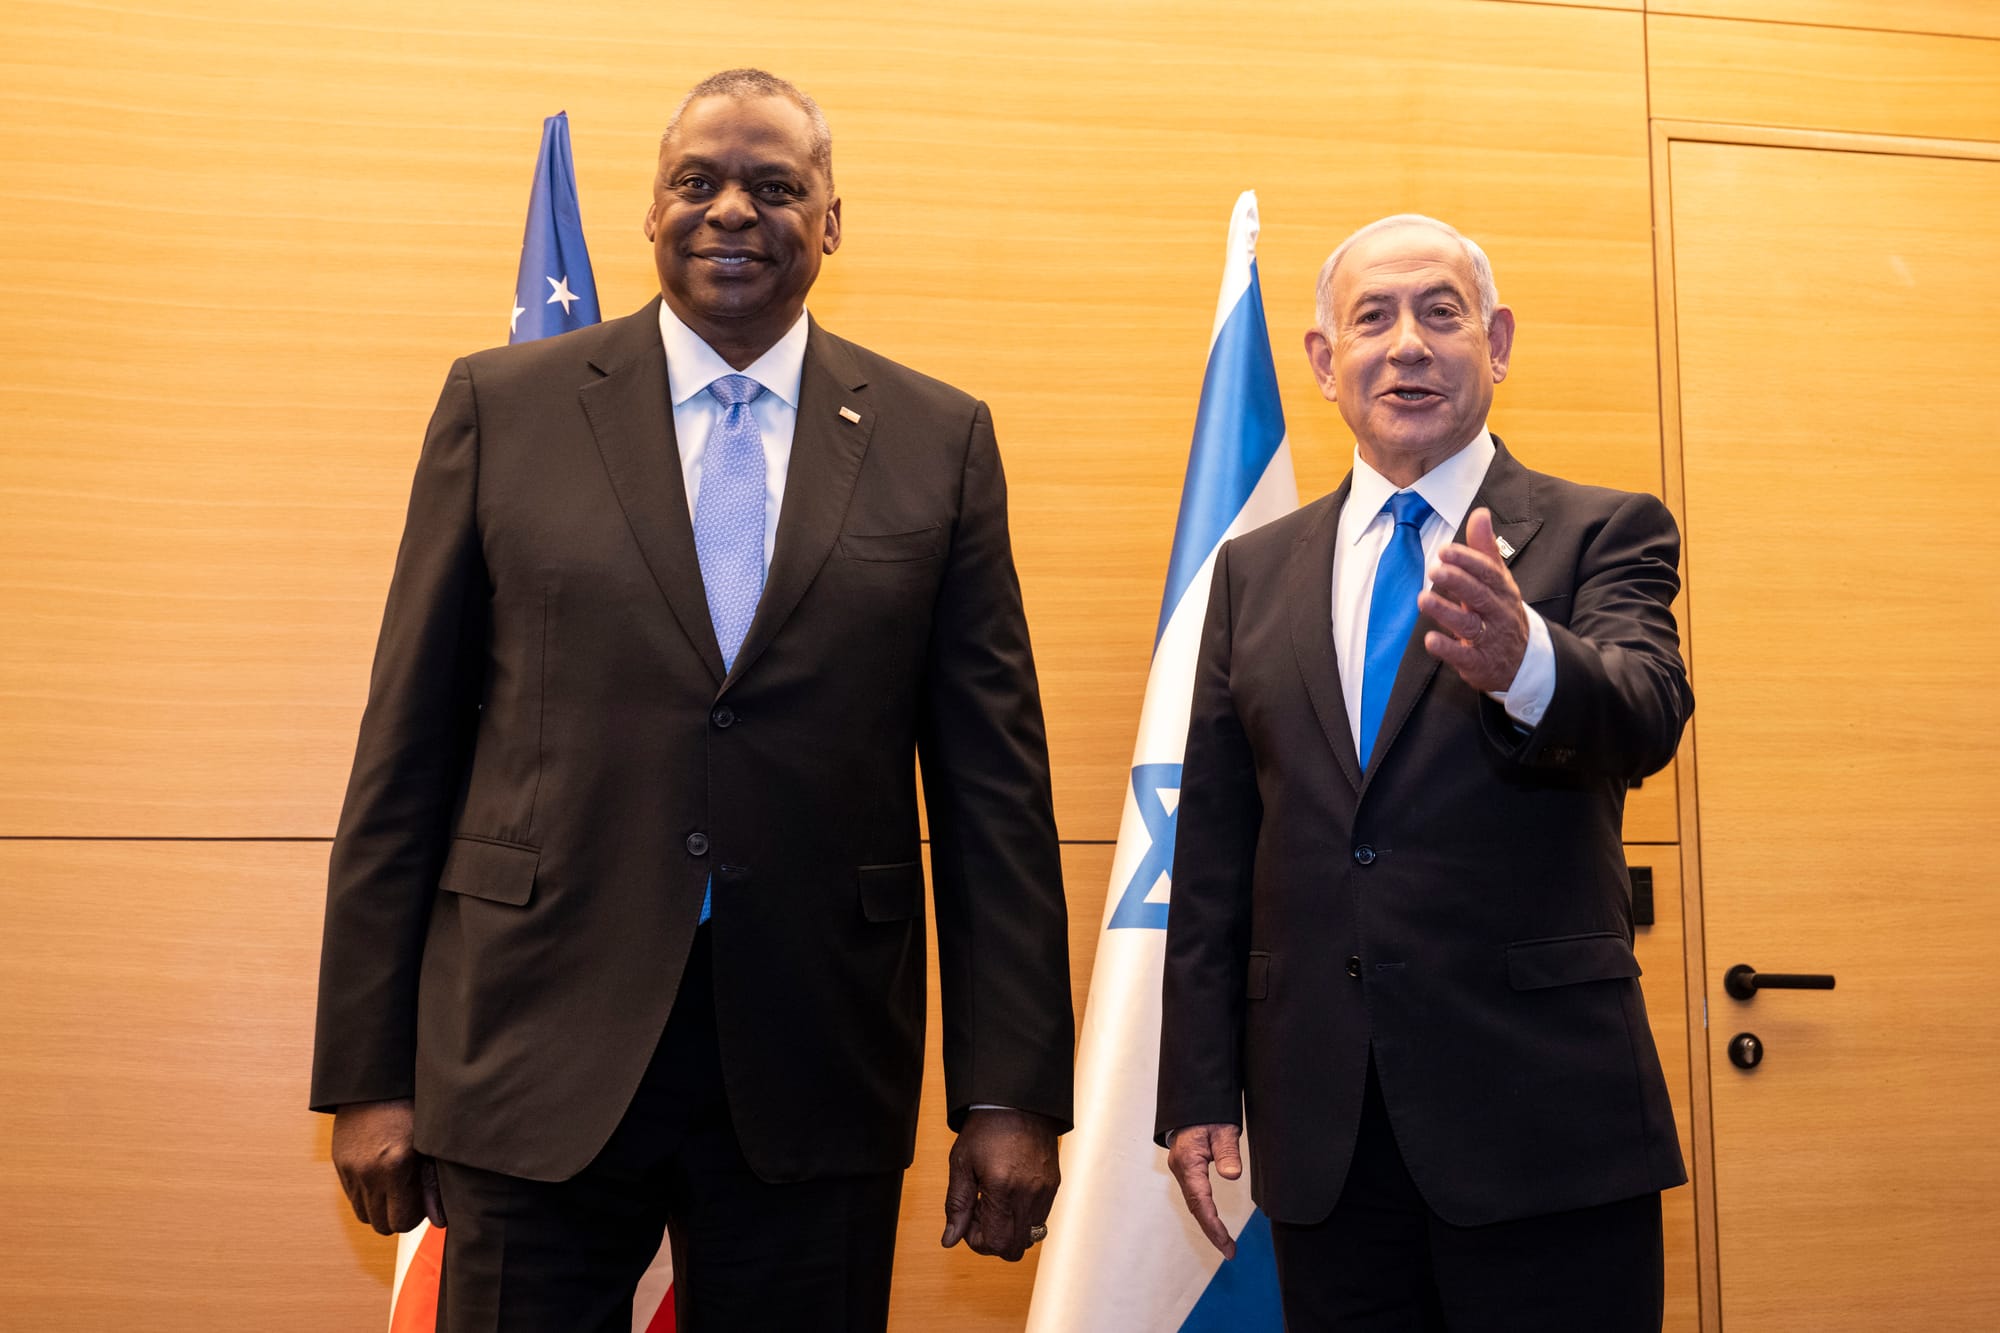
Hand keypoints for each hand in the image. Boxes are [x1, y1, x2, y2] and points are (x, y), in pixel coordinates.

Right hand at [331, 1097, 445, 1234]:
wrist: (377, 1083)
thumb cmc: (412, 1109)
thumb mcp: (429, 1144)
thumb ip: (432, 1185)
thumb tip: (439, 1221)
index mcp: (395, 1166)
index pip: (402, 1222)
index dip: (415, 1216)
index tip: (421, 1200)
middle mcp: (369, 1172)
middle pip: (381, 1224)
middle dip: (397, 1216)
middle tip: (410, 1195)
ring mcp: (350, 1169)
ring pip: (363, 1215)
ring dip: (380, 1208)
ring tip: (395, 1186)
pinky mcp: (338, 1163)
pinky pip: (351, 1197)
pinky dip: (366, 1195)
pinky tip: (380, 1175)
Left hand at [940, 1108, 1059, 1261]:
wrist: (1018, 1102)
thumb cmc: (986, 1129)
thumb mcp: (961, 1164)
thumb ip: (956, 1205)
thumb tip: (950, 1240)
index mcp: (1002, 1188)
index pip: (995, 1243)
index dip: (977, 1241)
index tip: (968, 1221)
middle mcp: (1028, 1194)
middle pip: (1015, 1248)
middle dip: (993, 1240)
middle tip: (980, 1213)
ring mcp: (1045, 1191)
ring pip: (1029, 1236)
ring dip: (1009, 1229)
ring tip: (995, 1201)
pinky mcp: (1054, 1185)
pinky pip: (1040, 1219)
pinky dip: (1022, 1217)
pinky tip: (1009, 1194)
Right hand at [1167, 1123, 1241, 1258]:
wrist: (1193, 1101)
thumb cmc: (1207, 1112)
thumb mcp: (1222, 1128)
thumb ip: (1227, 1151)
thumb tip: (1232, 1176)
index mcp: (1188, 1161)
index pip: (1200, 1200)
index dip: (1213, 1225)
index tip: (1226, 1243)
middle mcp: (1181, 1169)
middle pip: (1195, 1207)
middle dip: (1212, 1231)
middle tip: (1230, 1252)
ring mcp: (1182, 1170)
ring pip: (1194, 1203)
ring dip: (1209, 1224)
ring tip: (1226, 1245)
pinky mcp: (1187, 1169)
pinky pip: (1195, 1196)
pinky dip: (1205, 1212)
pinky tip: (1215, 1223)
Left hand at [1420, 507, 1528, 691]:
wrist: (1523, 660)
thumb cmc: (1501, 611)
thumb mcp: (1497, 580)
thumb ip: (1485, 549)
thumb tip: (1480, 513)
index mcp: (1502, 589)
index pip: (1487, 572)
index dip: (1467, 560)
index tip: (1445, 550)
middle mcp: (1498, 612)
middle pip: (1479, 595)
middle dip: (1458, 582)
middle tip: (1435, 570)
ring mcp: (1489, 639)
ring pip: (1469, 624)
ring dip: (1445, 612)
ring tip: (1423, 599)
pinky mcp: (1479, 663)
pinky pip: (1464, 656)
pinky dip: (1447, 649)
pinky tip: (1430, 640)